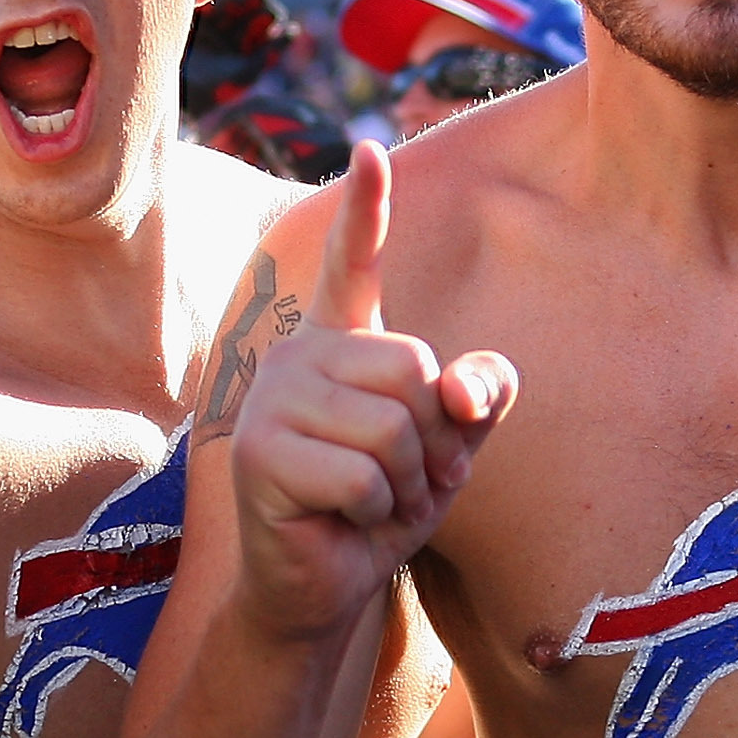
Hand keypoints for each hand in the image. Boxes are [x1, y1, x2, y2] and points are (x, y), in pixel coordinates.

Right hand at [225, 141, 515, 642]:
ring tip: (371, 504)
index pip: (356, 264)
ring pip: (392, 426)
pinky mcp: (260, 452)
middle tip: (400, 482)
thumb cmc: (382, 509)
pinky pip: (364, 474)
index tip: (371, 149)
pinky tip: (343, 523)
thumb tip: (465, 384)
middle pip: (413, 369)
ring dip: (403, 483)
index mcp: (342, 343)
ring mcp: (273, 399)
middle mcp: (300, 354)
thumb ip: (478, 397)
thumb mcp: (450, 448)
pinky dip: (375, 512)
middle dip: (430, 441)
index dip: (367, 209)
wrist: (322, 588)